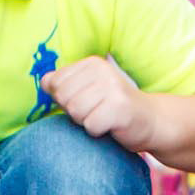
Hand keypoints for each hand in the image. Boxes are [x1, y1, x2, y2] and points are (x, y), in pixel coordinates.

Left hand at [42, 54, 156, 152]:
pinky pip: (91, 125)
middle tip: (95, 112)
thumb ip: (63, 84)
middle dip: (74, 112)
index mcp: (91, 63)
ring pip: (75, 112)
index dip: (64, 99)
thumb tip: (44, 82)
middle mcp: (102, 70)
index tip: (85, 101)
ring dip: (86, 122)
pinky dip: (97, 132)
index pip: (53, 82)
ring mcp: (112, 87)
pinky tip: (111, 126)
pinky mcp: (120, 107)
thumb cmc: (112, 108)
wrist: (150, 120)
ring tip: (103, 118)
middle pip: (63, 98)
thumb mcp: (87, 90)